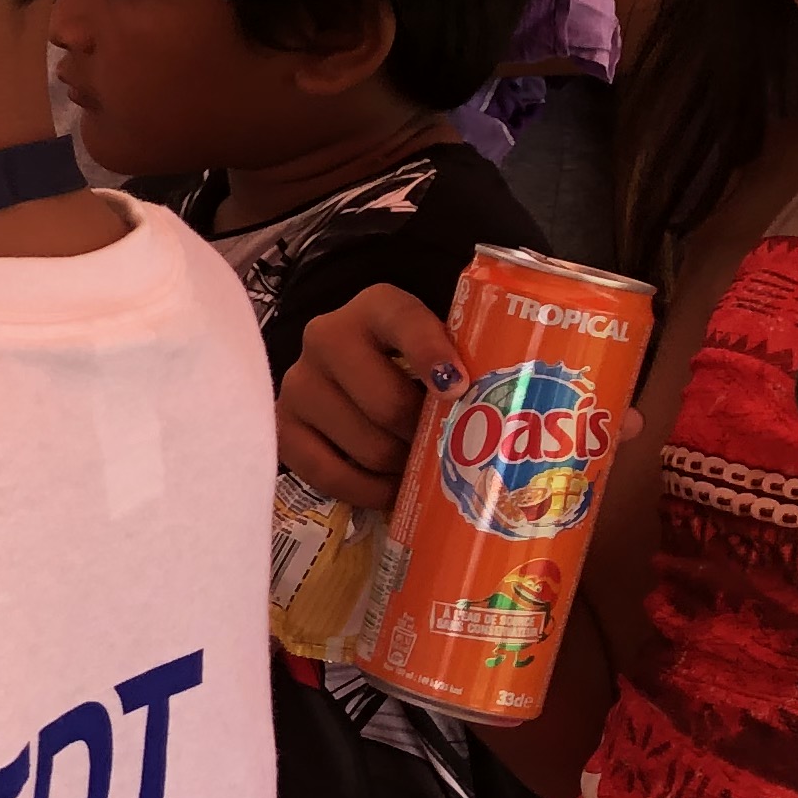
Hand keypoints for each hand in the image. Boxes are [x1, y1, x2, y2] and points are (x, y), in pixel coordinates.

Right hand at [280, 285, 457, 506]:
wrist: (357, 368)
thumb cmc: (418, 365)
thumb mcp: (444, 347)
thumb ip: (474, 364)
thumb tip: (515, 421)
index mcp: (376, 308)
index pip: (402, 320)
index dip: (429, 353)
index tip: (457, 388)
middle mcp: (326, 337)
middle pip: (385, 402)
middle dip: (424, 437)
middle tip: (451, 453)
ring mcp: (299, 382)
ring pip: (364, 445)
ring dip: (401, 466)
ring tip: (421, 469)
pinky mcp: (283, 425)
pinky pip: (328, 473)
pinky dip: (367, 490)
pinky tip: (391, 489)